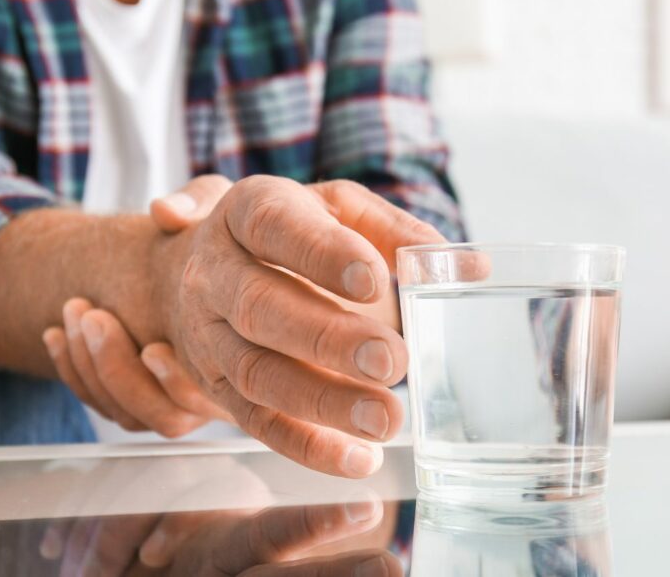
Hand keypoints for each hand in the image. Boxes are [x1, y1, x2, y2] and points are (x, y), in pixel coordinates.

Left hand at [42, 176, 234, 436]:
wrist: (216, 254)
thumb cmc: (233, 232)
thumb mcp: (222, 203)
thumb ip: (201, 201)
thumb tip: (163, 212)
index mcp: (252, 352)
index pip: (213, 396)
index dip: (177, 381)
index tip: (152, 348)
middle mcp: (221, 388)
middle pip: (166, 417)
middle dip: (118, 371)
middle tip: (95, 317)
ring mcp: (180, 397)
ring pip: (130, 415)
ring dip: (92, 369)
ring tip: (76, 311)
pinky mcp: (143, 395)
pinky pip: (103, 404)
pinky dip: (73, 372)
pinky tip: (57, 333)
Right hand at [149, 176, 443, 476]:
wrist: (200, 267)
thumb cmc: (291, 232)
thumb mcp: (339, 210)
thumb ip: (399, 232)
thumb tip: (469, 267)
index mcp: (248, 210)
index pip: (276, 226)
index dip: (323, 254)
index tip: (375, 280)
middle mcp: (216, 272)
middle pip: (259, 306)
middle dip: (327, 338)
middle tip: (392, 360)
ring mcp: (208, 333)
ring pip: (256, 372)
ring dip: (322, 402)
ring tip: (385, 418)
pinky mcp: (216, 387)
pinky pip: (256, 422)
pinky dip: (306, 445)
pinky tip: (357, 458)